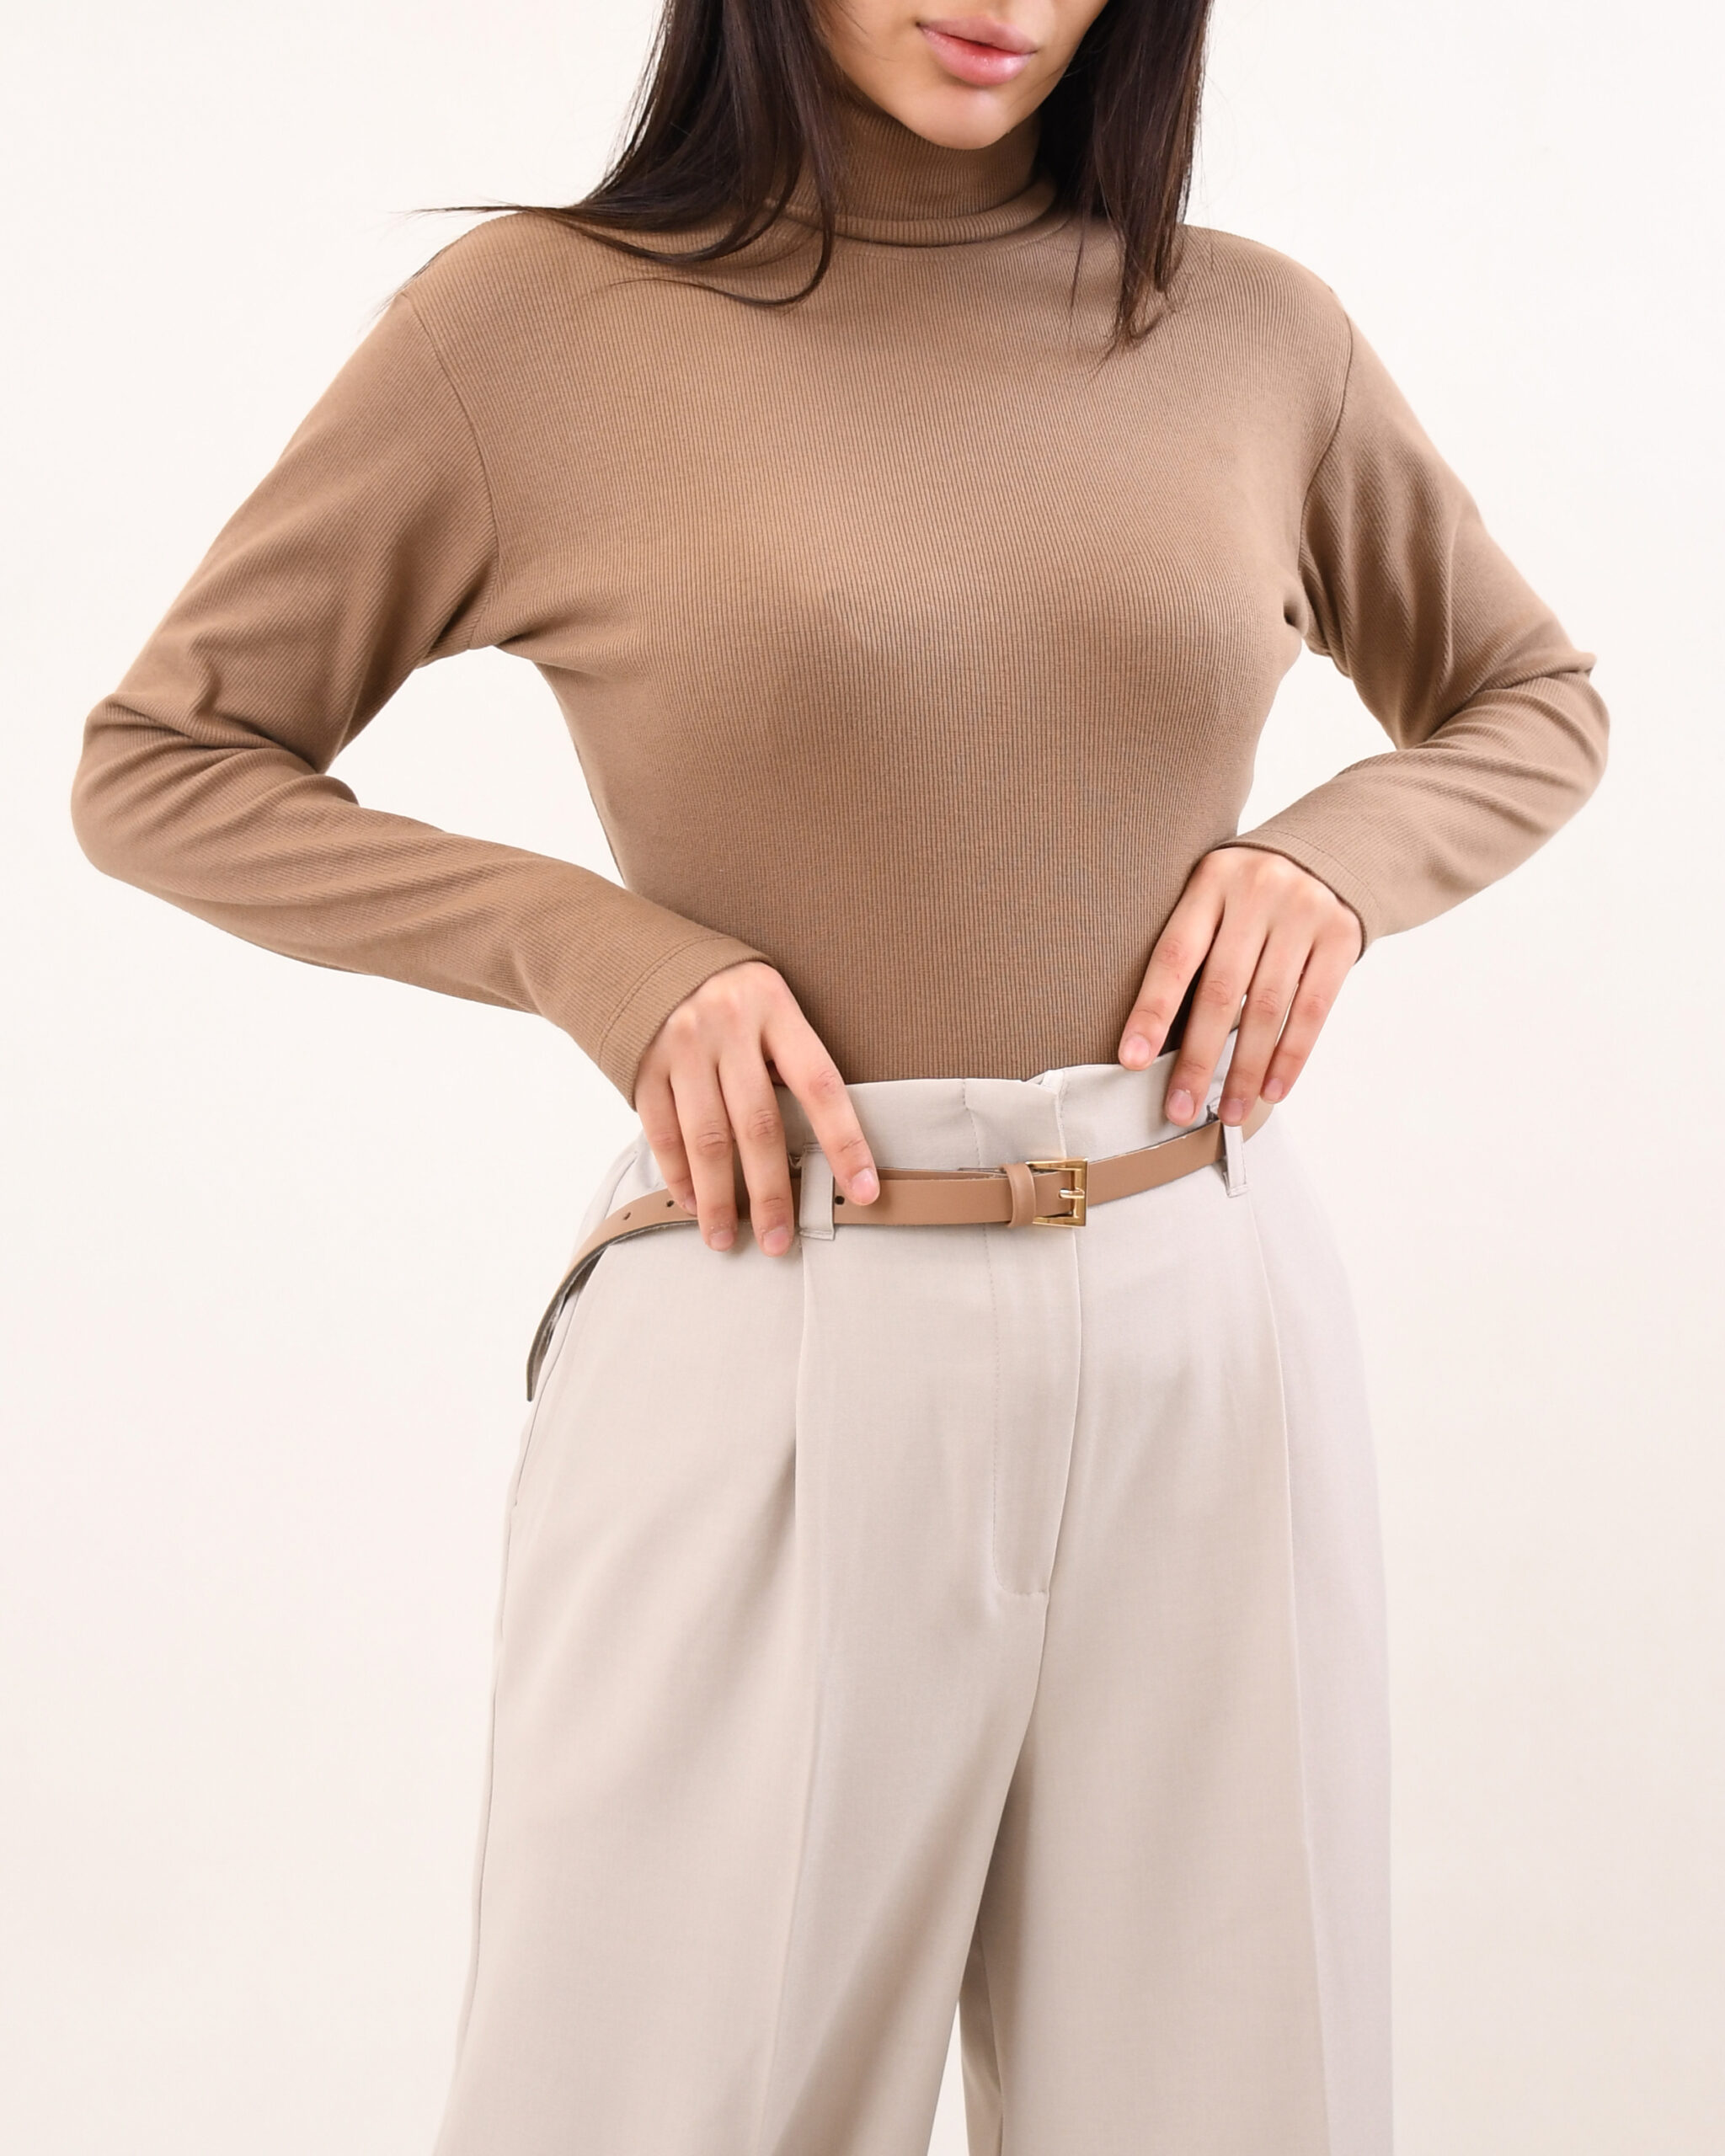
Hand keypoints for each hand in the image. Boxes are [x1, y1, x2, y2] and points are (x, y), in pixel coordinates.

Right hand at [633, 960, 878, 1254]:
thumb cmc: (718, 986)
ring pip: (707, 1139)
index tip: (864, 1191)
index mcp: (774, 1005)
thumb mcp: (763, 998)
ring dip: (718, 1199)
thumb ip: (784, 1053)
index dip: (846, 1142)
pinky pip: (663, 1132)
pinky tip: (691, 1202)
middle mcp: (726, 1024)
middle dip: (773, 1192)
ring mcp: (679, 1045)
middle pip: (758, 1125)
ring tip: (726, 1238)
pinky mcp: (640, 1063)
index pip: (821, 1085)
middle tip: (778, 1240)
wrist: (629, 948)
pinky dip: (679, 1174)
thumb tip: (814, 1137)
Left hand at [1117, 848, 1362, 1127]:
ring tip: (1229, 1112)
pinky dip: (1290, 1056)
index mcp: (1211, 881)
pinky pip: (1312, 1009)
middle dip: (1197, 1059)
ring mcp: (1303, 912)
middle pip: (1219, 991)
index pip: (1175, 955)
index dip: (1152, 1011)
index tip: (1133, 1061)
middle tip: (1179, 1109)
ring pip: (1266, 1008)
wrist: (1330, 851)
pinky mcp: (1341, 935)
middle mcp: (1257, 891)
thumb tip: (1152, 1037)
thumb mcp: (1215, 895)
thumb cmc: (1251, 893)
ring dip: (1245, 1069)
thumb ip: (1193, 944)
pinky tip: (1272, 1089)